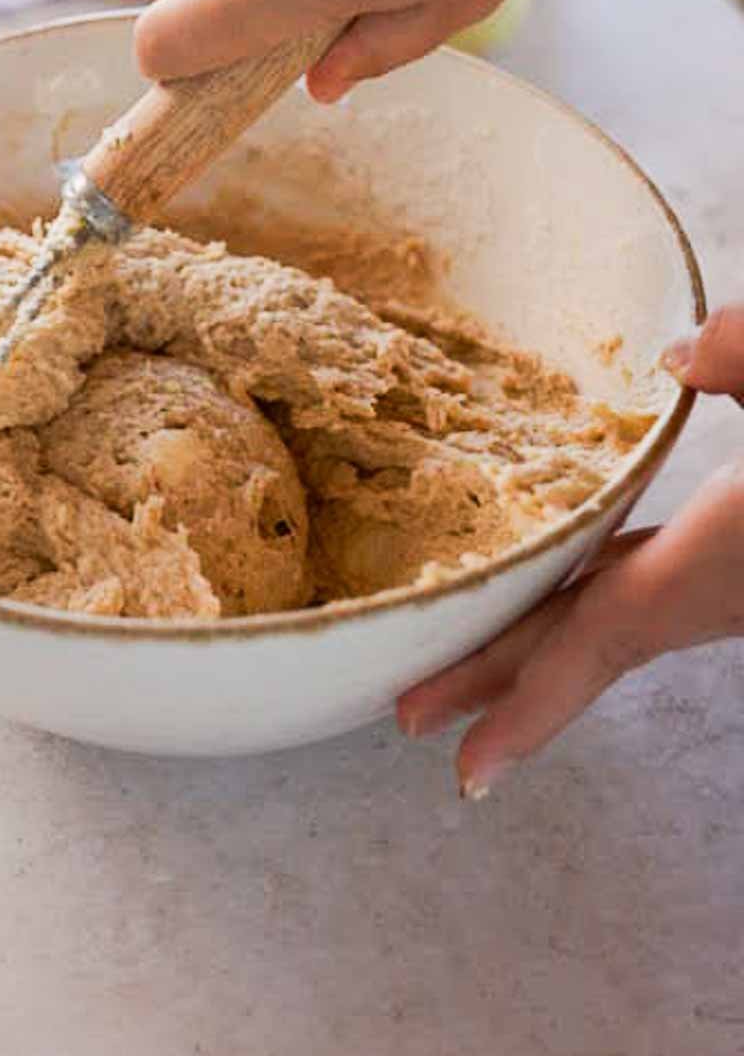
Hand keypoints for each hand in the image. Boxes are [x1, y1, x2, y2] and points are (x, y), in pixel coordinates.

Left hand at [398, 307, 743, 796]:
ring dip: (543, 648)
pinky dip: (597, 610)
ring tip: (474, 663)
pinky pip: (653, 602)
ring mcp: (735, 591)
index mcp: (715, 561)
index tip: (456, 768)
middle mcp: (718, 593)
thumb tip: (675, 357)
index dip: (520, 702)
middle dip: (497, 684)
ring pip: (621, 626)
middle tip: (413, 719)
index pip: (595, 639)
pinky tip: (583, 591)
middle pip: (585, 648)